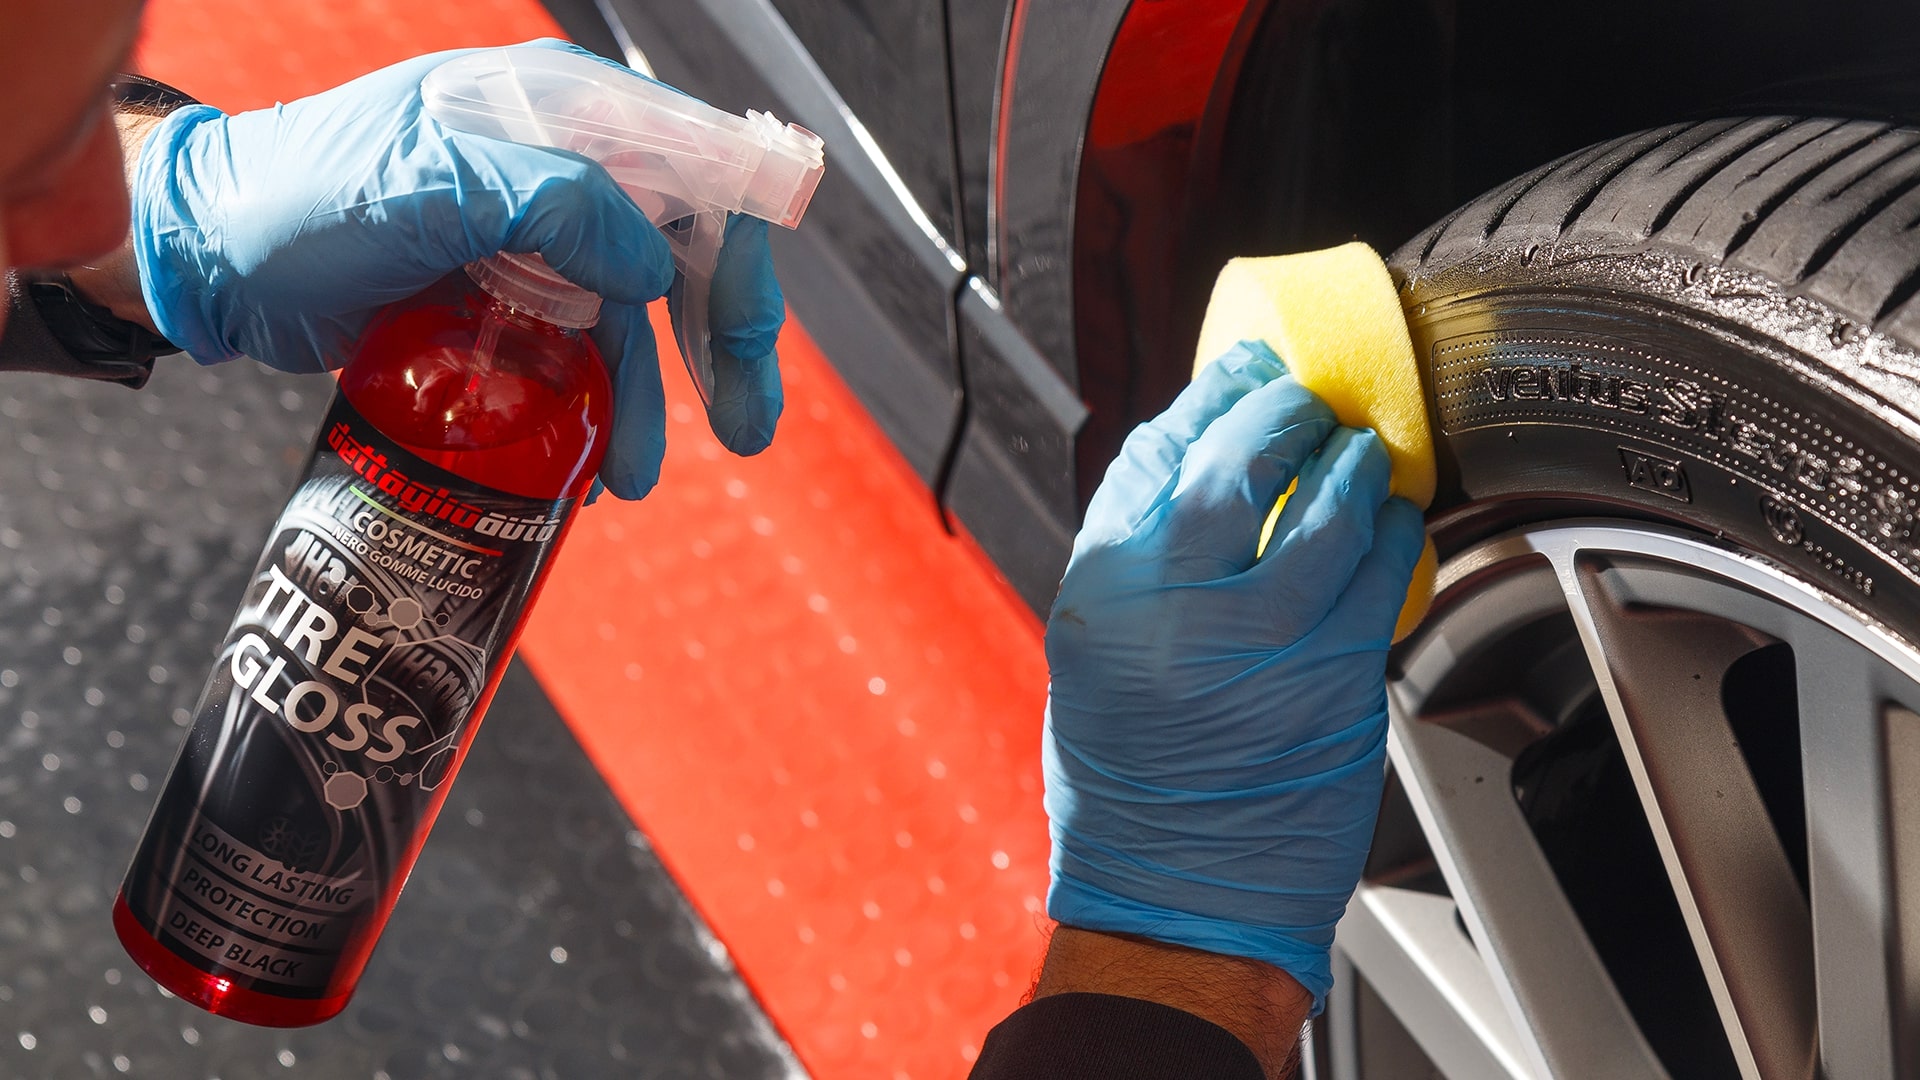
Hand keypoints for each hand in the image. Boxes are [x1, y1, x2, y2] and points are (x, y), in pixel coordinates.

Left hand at [129, 39, 782, 499]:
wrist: (208, 254)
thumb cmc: (299, 198)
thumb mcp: (431, 183)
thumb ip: (557, 204)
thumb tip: (656, 264)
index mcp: (557, 115)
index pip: (692, 172)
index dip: (738, 253)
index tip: (747, 338)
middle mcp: (559, 170)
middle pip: (683, 250)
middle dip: (723, 339)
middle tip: (744, 423)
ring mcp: (531, 237)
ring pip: (632, 318)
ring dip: (648, 397)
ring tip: (632, 474)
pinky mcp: (502, 297)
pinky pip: (576, 353)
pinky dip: (593, 408)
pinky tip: (590, 460)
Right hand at [1042, 340, 1424, 1010]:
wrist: (1176, 900)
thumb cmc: (1129, 791)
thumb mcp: (1094, 659)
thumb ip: (1142, 568)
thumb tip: (1203, 477)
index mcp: (1104, 596)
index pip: (1154, 456)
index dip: (1207, 397)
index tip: (1238, 370)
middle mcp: (1177, 610)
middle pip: (1241, 460)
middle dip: (1281, 408)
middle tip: (1303, 397)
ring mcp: (1262, 642)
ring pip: (1325, 507)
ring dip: (1350, 462)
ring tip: (1356, 451)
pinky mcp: (1334, 679)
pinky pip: (1378, 575)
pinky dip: (1390, 533)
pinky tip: (1388, 522)